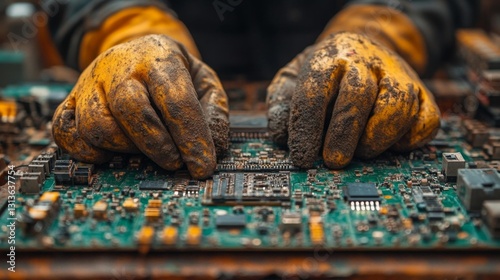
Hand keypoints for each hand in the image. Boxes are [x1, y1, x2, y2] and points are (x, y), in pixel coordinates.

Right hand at [52, 35, 228, 178]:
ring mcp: (89, 83)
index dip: (191, 137)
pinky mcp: (70, 101)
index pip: (176, 100)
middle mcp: (119, 67)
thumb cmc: (174, 73)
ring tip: (144, 150)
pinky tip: (111, 154)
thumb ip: (213, 112)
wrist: (137, 52)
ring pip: (96, 124)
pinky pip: (65, 133)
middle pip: (130, 108)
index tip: (202, 166)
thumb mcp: (204, 81)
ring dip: (124, 148)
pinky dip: (87, 152)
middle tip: (174, 162)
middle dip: (157, 144)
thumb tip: (213, 148)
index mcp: (159, 57)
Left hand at [267, 32, 439, 168]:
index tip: (302, 157)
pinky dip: (409, 141)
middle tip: (333, 162)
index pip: (315, 89)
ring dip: (376, 138)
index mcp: (331, 56)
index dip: (307, 126)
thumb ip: (282, 102)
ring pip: (398, 107)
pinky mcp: (424, 95)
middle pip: (359, 95)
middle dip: (343, 134)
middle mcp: (367, 62)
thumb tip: (281, 134)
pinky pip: (426, 121)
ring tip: (361, 152)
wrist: (366, 47)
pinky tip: (389, 146)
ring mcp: (400, 77)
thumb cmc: (325, 74)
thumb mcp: (294, 77)